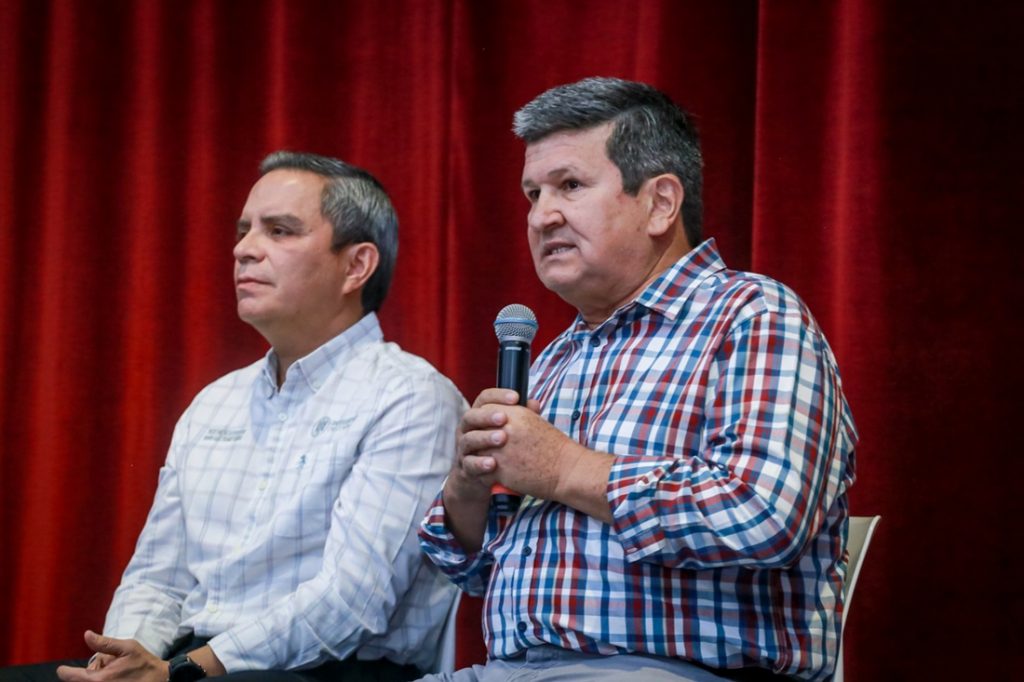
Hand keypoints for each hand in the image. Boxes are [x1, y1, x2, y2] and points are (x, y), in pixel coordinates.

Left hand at [57, 631, 166, 681]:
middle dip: (91, 671)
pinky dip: (103, 679)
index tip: (62, 669)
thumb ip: (104, 643)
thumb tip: (86, 634)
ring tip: (116, 672)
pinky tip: (117, 677)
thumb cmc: (144, 663)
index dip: (65, 671)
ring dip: (98, 677)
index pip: (72, 676)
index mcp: (100, 678)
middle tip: (108, 664)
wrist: (160, 680)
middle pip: (83, 680)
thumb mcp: (127, 647)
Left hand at [459, 389, 612, 520]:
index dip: (485, 416)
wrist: (567, 471)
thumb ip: (520, 413)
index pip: (486, 407)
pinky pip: (482, 468)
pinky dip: (485, 471)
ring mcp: (500, 450)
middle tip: (486, 443)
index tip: (490, 424)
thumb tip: (509, 409)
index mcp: (515, 413)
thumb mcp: (536, 422)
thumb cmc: (555, 448)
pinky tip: (493, 472)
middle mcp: (505, 429)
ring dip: (481, 453)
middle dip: (479, 435)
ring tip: (491, 458)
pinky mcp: (499, 470)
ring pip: (476, 448)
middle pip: (478, 426)